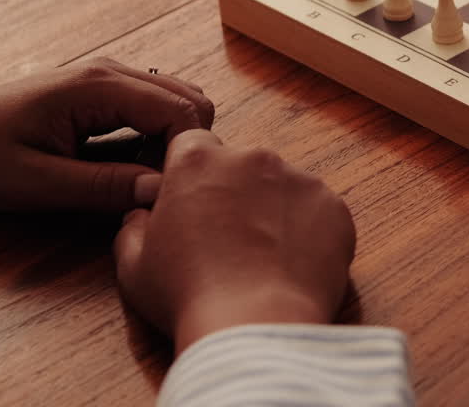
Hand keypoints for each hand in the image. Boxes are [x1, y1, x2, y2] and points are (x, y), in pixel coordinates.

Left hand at [0, 57, 213, 211]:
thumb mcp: (38, 184)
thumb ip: (103, 187)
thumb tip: (162, 191)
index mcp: (99, 86)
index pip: (182, 110)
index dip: (188, 154)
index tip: (172, 192)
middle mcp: (111, 72)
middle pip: (191, 99)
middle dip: (188, 145)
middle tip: (160, 188)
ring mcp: (109, 77)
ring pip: (178, 101)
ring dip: (174, 141)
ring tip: (142, 178)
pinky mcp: (104, 91)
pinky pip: (155, 107)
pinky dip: (158, 136)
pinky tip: (130, 165)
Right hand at [113, 130, 355, 353]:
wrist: (255, 324)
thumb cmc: (188, 295)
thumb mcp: (133, 264)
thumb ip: (134, 226)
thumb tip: (142, 215)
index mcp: (198, 161)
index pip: (192, 144)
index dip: (192, 173)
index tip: (193, 200)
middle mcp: (253, 157)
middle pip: (242, 165)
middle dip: (236, 192)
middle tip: (228, 239)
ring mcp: (299, 179)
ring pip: (283, 187)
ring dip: (273, 211)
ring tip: (263, 258)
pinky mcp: (334, 206)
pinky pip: (318, 212)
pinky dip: (308, 232)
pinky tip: (292, 265)